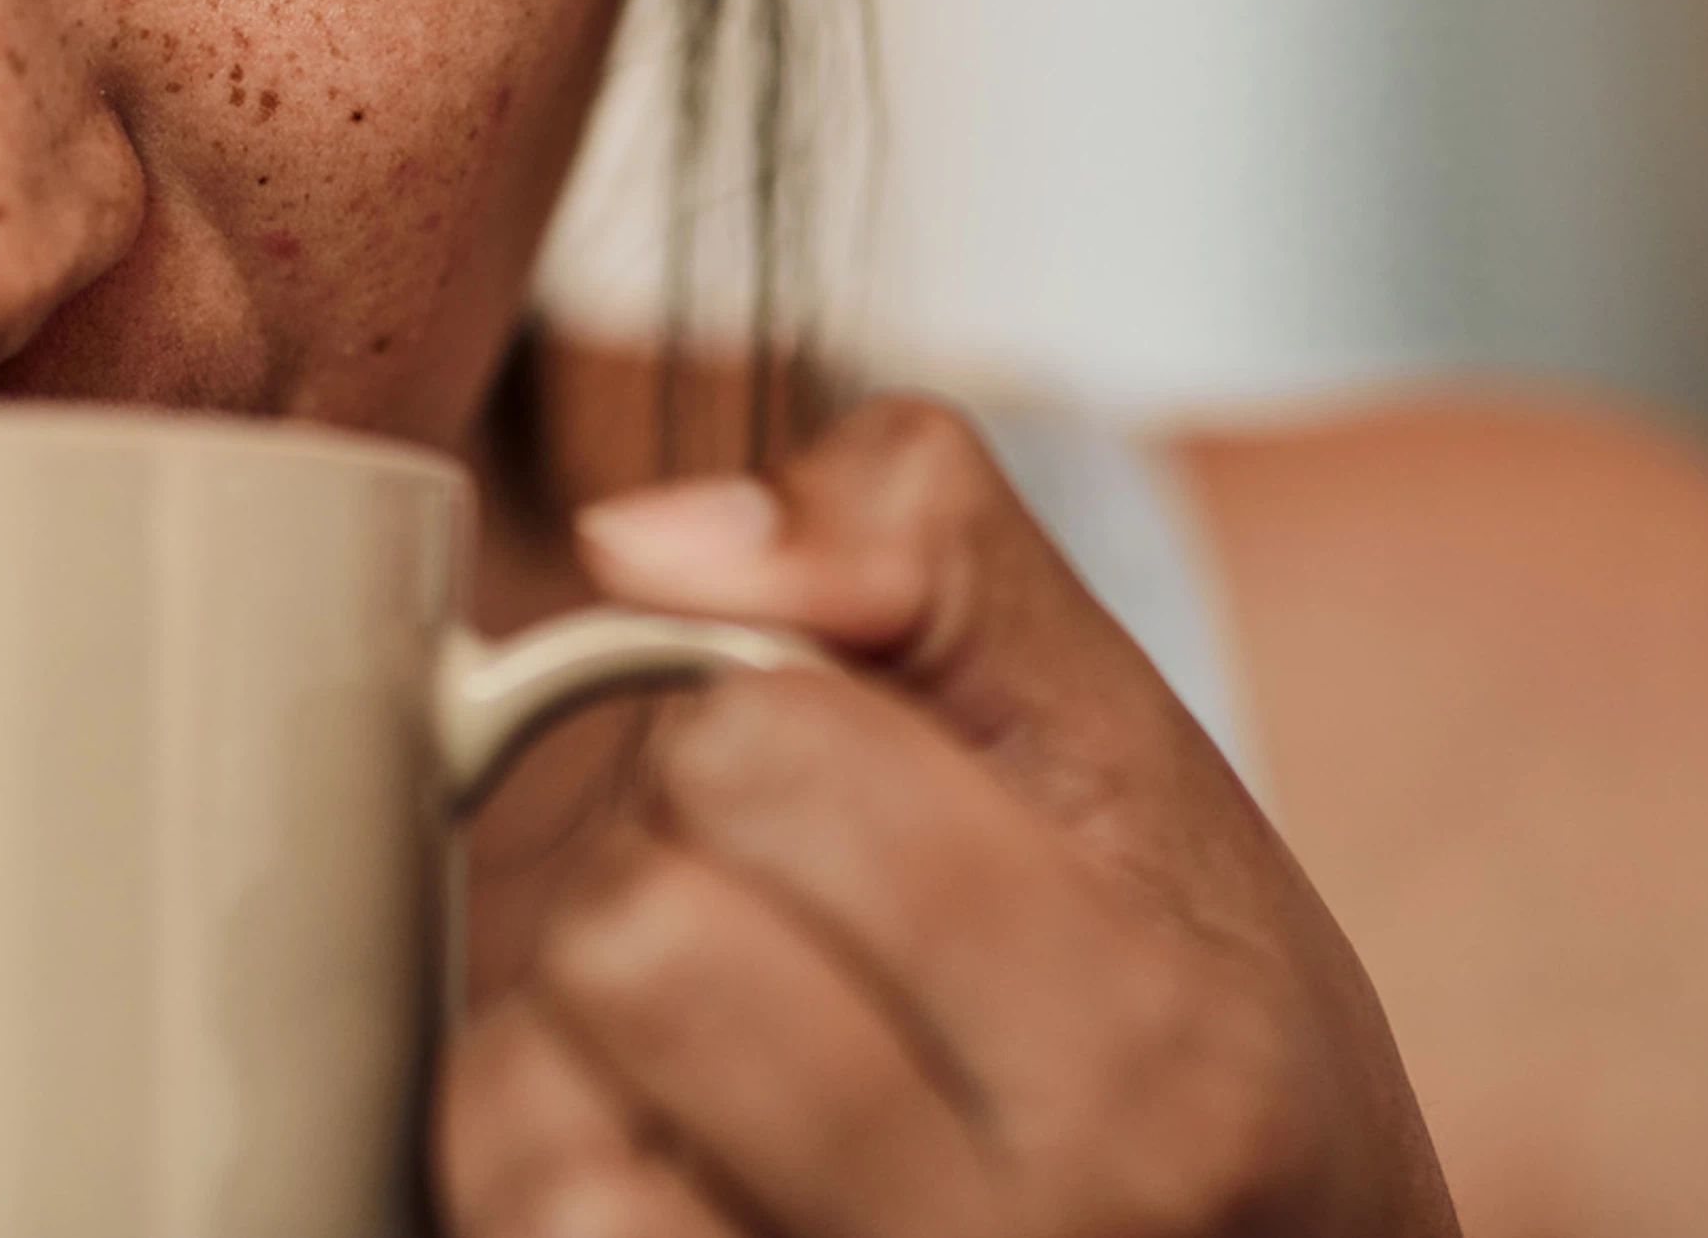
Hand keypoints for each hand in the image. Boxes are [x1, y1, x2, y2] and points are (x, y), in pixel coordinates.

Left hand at [441, 395, 1459, 1236]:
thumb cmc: (1194, 1027)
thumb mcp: (1136, 748)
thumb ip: (926, 544)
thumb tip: (640, 538)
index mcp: (1159, 1059)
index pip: (760, 754)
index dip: (760, 722)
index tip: (851, 788)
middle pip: (634, 933)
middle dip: (667, 868)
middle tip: (783, 921)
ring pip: (530, 1103)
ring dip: (584, 1031)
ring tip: (729, 1044)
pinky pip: (512, 1216)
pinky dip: (554, 1153)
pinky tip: (679, 1152)